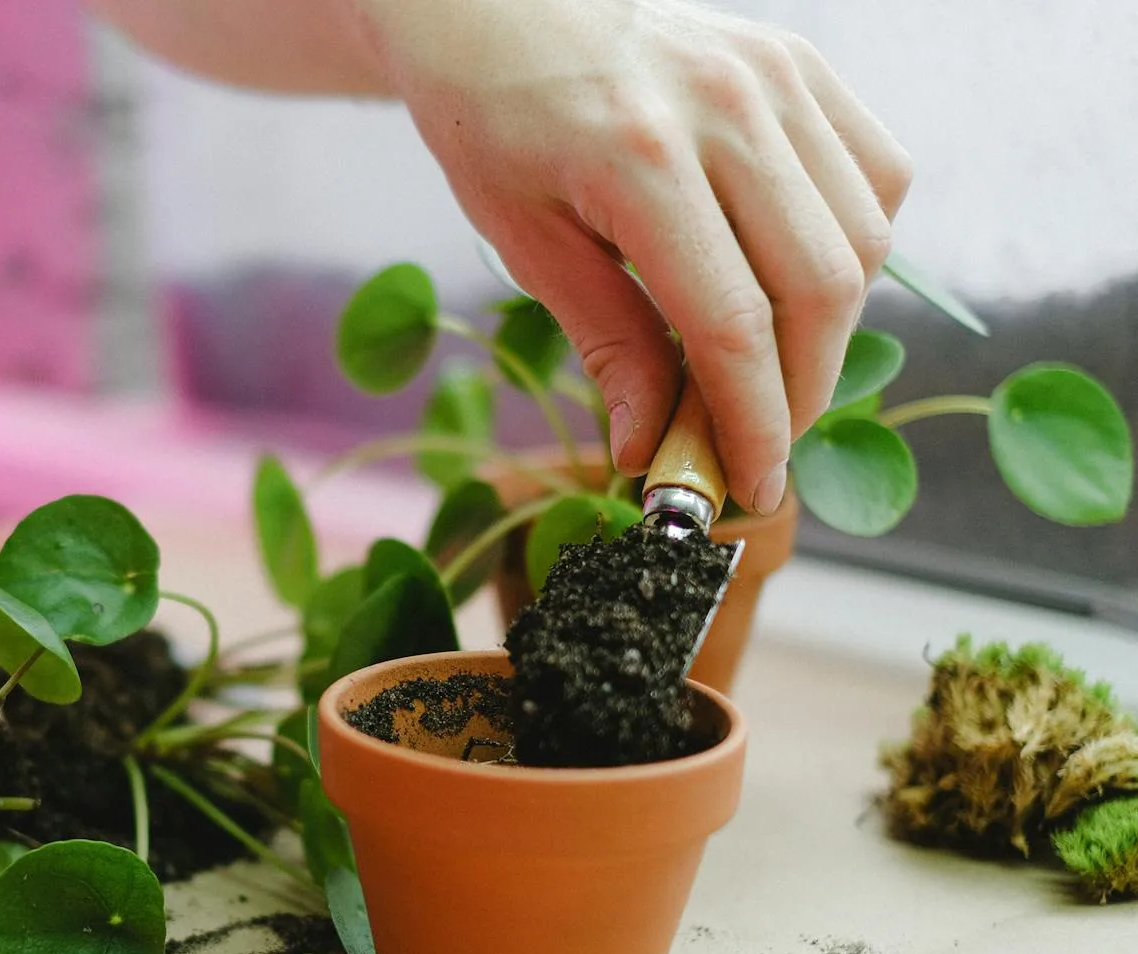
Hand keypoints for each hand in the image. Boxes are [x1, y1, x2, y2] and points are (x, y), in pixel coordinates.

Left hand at [353, 0, 911, 511]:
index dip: (752, 424)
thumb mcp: (526, 243)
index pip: (732, 326)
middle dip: (801, 393)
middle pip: (820, 290)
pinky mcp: (803, 64)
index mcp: (641, 159)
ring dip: (831, 330)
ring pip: (865, 239)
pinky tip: (795, 283)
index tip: (749, 486)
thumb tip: (651, 449)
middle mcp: (728, 109)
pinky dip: (855, 248)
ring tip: (765, 372)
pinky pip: (877, 176)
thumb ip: (606, 343)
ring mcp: (778, 77)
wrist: (504, 10)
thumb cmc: (496, 125)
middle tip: (758, 448)